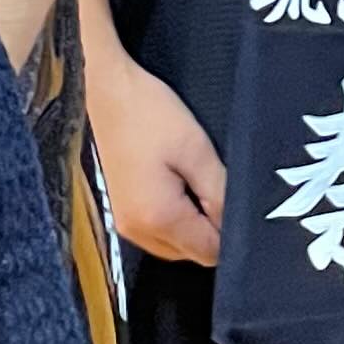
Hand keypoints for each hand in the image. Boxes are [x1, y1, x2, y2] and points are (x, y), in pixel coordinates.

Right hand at [89, 45, 225, 265]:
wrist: (105, 90)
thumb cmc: (149, 114)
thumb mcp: (197, 151)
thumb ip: (220, 195)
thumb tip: (237, 227)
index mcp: (158, 219)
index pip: (209, 253)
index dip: (231, 233)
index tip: (237, 203)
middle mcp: (137, 231)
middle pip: (191, 253)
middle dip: (212, 229)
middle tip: (217, 185)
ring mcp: (125, 222)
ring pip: (175, 243)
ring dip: (193, 223)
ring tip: (198, 180)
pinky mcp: (121, 209)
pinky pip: (158, 230)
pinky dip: (175, 217)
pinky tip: (179, 183)